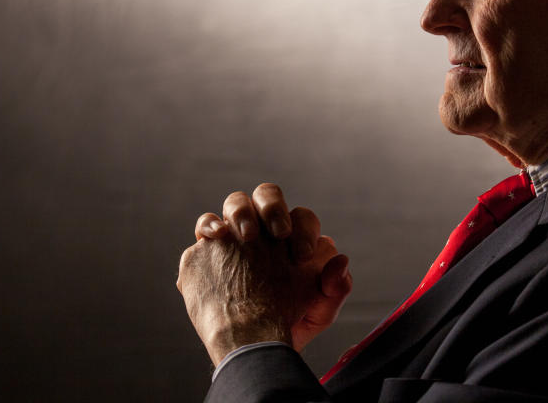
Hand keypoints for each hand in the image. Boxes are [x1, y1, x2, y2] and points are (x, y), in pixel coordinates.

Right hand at [177, 184, 352, 364]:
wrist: (250, 351)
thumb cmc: (288, 328)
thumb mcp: (319, 313)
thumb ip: (336, 288)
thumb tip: (341, 261)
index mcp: (295, 240)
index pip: (302, 218)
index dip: (305, 230)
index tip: (304, 256)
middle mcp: (265, 232)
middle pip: (267, 196)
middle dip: (273, 208)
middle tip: (278, 234)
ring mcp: (236, 238)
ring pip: (236, 203)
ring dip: (242, 212)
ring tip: (247, 236)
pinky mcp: (209, 250)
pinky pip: (207, 226)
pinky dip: (210, 225)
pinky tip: (217, 236)